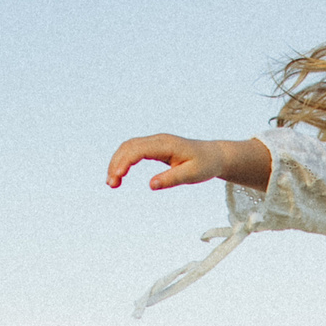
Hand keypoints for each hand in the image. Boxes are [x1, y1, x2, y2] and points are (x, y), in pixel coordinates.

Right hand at [106, 134, 269, 190]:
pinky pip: (134, 150)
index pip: (138, 150)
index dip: (125, 162)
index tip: (117, 177)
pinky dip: (123, 161)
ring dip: (117, 162)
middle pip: (129, 146)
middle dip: (116, 163)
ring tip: (112, 183)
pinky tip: (120, 174)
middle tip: (111, 184)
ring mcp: (155, 142)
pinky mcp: (154, 147)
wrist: (214, 155)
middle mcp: (158, 140)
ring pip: (128, 147)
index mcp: (166, 144)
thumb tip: (151, 185)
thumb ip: (172, 179)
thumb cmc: (205, 165)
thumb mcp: (192, 175)